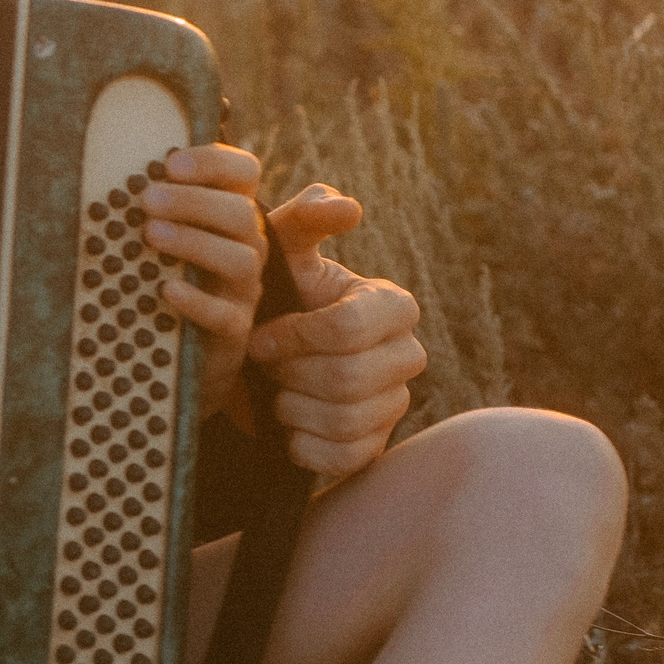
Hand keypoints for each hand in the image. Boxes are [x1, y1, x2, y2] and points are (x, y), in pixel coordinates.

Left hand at [131, 143, 267, 421]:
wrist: (180, 348)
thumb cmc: (164, 275)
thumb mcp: (160, 233)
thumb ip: (149, 202)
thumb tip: (106, 172)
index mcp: (230, 212)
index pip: (243, 172)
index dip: (213, 162)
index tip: (169, 162)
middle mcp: (246, 246)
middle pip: (241, 214)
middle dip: (194, 201)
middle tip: (148, 198)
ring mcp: (243, 289)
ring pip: (241, 260)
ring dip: (195, 242)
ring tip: (150, 234)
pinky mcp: (234, 330)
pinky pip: (225, 315)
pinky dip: (196, 300)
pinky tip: (164, 288)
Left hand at [245, 184, 425, 478]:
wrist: (256, 363)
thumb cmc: (273, 298)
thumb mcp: (280, 255)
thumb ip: (303, 220)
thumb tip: (344, 207)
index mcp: (392, 305)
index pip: (350, 327)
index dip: (297, 335)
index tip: (261, 335)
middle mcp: (407, 355)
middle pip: (348, 378)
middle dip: (291, 372)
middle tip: (265, 364)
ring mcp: (395, 404)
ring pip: (344, 419)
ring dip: (291, 405)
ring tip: (274, 389)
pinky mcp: (373, 447)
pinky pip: (342, 456)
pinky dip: (300, 443)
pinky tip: (285, 424)